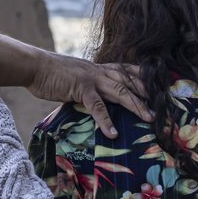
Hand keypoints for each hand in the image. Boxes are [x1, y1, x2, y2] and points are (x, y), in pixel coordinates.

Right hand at [27, 53, 149, 136]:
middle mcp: (99, 71)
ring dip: (136, 105)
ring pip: (120, 91)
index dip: (144, 76)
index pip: (127, 70)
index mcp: (99, 68)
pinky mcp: (80, 88)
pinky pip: (97, 106)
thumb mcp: (76, 77)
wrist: (34, 66)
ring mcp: (91, 78)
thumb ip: (88, 85)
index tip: (159, 84)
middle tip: (162, 106)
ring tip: (149, 118)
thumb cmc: (52, 73)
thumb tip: (95, 98)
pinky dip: (105, 120)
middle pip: (130, 81)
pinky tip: (112, 132)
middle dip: (148, 93)